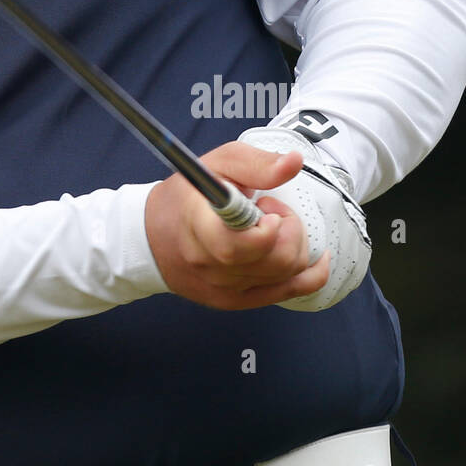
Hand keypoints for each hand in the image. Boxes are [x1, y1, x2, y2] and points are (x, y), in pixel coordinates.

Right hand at [144, 142, 331, 310]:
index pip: (243, 245)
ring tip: (270, 227)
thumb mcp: (216, 164)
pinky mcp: (236, 302)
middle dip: (289, 228)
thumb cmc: (187, 195)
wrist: (151, 236)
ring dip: (293, 244)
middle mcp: (210, 265)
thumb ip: (256, 163)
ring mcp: (224, 289)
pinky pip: (290, 292)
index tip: (265, 205)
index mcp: (200, 227)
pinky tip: (314, 257)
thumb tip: (294, 162)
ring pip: (288, 274)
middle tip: (269, 211)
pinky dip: (311, 273)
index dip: (270, 227)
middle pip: (278, 260)